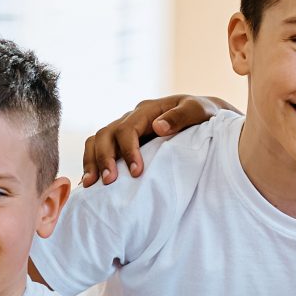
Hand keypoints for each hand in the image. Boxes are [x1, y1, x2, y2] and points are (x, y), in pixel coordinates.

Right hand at [78, 94, 236, 184]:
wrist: (204, 116)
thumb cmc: (203, 114)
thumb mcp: (198, 110)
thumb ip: (181, 116)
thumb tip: (158, 127)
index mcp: (147, 110)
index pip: (128, 129)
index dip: (128, 151)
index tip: (136, 172)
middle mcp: (131, 118)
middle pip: (105, 134)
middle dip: (104, 158)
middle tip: (109, 182)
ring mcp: (125, 130)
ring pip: (97, 141)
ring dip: (92, 162)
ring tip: (90, 185)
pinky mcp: (123, 143)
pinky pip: (100, 149)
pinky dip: (92, 164)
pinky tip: (91, 184)